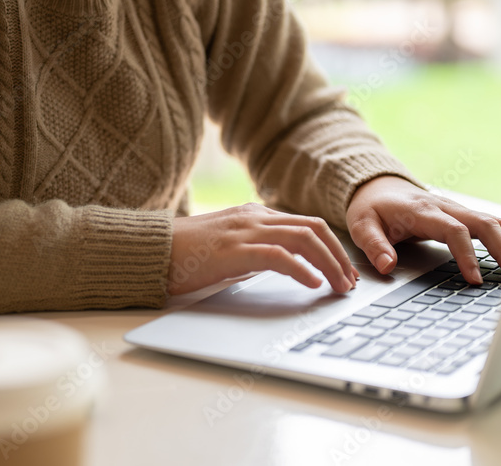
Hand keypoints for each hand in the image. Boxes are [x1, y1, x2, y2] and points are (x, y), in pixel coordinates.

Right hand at [168, 204, 358, 295]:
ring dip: (329, 264)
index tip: (344, 270)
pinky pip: (279, 256)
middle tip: (349, 282)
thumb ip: (256, 250)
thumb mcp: (229, 246)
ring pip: (305, 239)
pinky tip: (313, 285)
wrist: (151, 250)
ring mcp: (246, 230)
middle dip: (339, 256)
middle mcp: (255, 217)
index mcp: (255, 214)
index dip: (333, 247)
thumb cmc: (185, 254)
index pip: (307, 224)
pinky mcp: (235, 250)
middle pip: (314, 228)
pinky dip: (303, 270)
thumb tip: (284, 266)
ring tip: (339, 286)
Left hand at [346, 176, 500, 283]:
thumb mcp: (362, 225)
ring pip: (495, 221)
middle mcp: (446, 207)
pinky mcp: (464, 215)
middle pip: (485, 222)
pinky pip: (493, 224)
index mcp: (423, 211)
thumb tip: (388, 265)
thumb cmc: (372, 208)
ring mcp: (457, 210)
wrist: (378, 187)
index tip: (474, 279)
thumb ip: (374, 245)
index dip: (467, 254)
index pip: (454, 230)